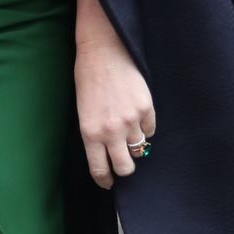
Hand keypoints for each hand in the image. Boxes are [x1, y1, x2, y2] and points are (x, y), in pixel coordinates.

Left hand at [74, 32, 155, 189]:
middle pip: (125, 167)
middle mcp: (111, 131)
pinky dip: (144, 127)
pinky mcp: (146, 109)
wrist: (104, 51)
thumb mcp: (83, 111)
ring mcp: (130, 121)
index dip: (105, 180)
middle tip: (122, 161)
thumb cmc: (88, 78)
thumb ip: (95, 134)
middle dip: (124, 167)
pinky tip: (137, 115)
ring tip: (128, 132)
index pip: (99, 169)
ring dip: (134, 145)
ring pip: (139, 148)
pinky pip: (149, 129)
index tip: (108, 182)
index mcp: (90, 133)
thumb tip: (108, 153)